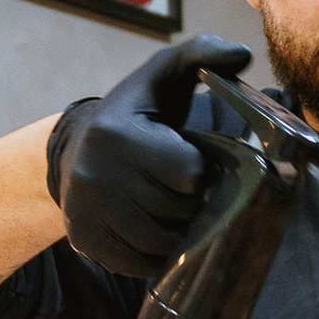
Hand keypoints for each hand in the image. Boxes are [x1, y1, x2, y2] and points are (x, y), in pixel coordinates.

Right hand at [50, 34, 252, 277]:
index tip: (192, 163)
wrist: (76, 148)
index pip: (188, 173)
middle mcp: (96, 175)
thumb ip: (201, 54)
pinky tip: (155, 232)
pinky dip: (156, 256)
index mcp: (118, 134)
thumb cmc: (136, 114)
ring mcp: (86, 211)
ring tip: (173, 212)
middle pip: (177, 212)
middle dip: (192, 204)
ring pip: (161, 244)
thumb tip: (242, 54)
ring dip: (178, 233)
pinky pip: (139, 264)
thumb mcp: (163, 77)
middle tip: (185, 192)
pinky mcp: (83, 240)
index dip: (200, 172)